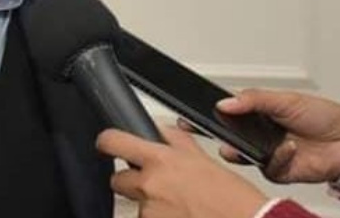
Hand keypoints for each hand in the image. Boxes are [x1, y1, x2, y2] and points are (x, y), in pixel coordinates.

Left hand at [97, 126, 267, 217]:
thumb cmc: (233, 198)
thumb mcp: (203, 160)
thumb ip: (176, 142)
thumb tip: (159, 129)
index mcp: (161, 160)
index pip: (113, 142)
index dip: (106, 142)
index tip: (106, 145)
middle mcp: (150, 185)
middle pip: (118, 180)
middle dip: (132, 183)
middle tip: (158, 188)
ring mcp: (149, 211)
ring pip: (136, 206)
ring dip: (151, 207)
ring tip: (180, 208)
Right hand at [215, 89, 339, 183]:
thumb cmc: (324, 116)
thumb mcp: (286, 99)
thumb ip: (253, 100)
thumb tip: (225, 103)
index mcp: (260, 114)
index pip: (229, 113)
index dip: (215, 112)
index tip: (201, 110)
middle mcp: (261, 134)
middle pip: (230, 136)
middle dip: (219, 134)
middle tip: (213, 129)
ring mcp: (268, 153)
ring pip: (242, 156)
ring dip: (242, 150)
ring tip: (244, 144)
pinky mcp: (279, 171)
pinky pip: (267, 169)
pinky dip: (277, 159)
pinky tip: (290, 148)